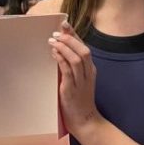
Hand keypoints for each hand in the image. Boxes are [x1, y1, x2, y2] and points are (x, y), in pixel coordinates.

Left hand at [48, 22, 100, 136]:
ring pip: (77, 59)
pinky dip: (61, 60)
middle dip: (70, 39)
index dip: (74, 35)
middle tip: (56, 32)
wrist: (84, 120)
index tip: (65, 24)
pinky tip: (54, 54)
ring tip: (53, 41)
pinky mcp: (71, 90)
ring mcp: (81, 82)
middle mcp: (88, 73)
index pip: (84, 47)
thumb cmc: (79, 100)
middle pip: (83, 50)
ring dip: (64, 48)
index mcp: (90, 69)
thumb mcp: (78, 80)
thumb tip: (58, 50)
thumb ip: (71, 66)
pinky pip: (67, 71)